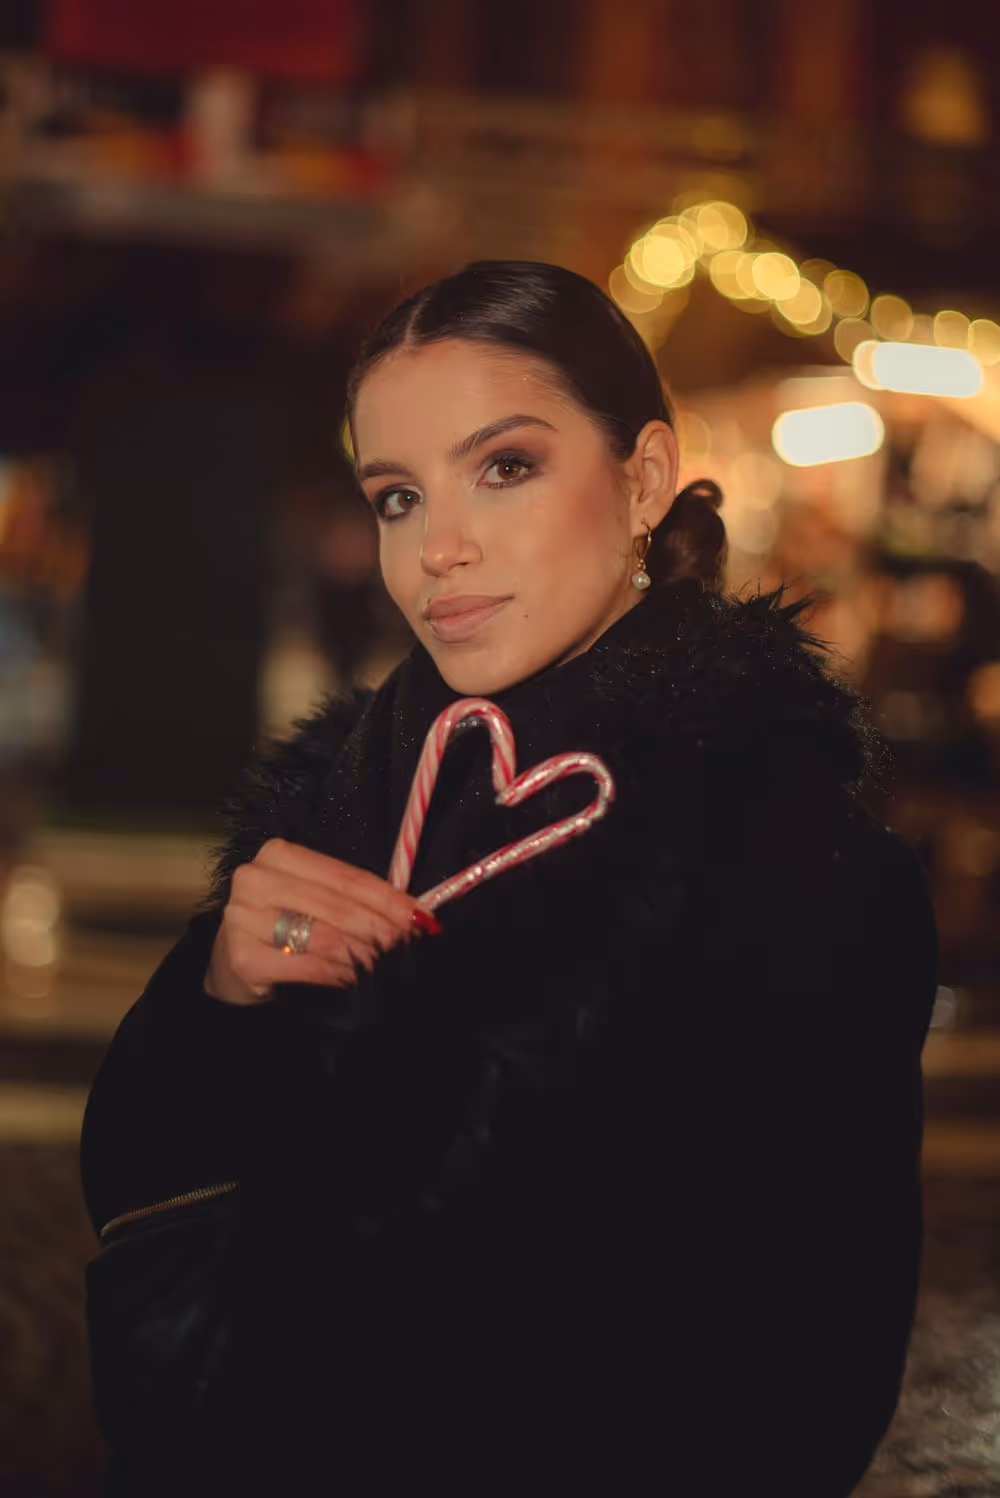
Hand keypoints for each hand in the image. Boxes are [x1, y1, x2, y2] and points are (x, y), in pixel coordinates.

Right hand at [204, 838, 433, 1005]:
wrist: (233, 959)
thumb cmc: (282, 923)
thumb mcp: (312, 898)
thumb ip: (352, 898)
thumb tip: (410, 913)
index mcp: (278, 855)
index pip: (346, 877)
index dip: (387, 898)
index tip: (418, 915)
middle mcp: (256, 879)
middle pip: (337, 905)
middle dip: (379, 927)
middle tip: (405, 943)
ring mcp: (244, 917)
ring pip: (324, 936)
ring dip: (362, 953)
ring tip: (383, 962)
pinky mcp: (242, 956)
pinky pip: (306, 965)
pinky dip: (337, 973)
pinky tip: (353, 976)